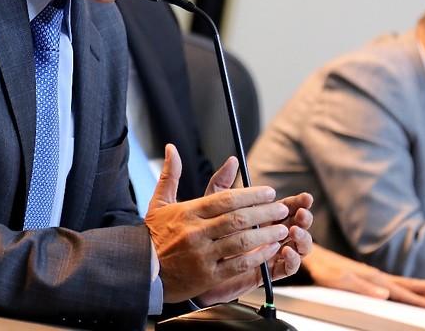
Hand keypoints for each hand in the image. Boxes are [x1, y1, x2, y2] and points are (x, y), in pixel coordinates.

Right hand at [145, 145, 296, 302]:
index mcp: (188, 213)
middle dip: (265, 212)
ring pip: (241, 241)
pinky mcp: (208, 276)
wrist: (142, 272)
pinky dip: (258, 257)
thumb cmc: (154, 236)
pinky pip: (238, 265)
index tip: (269, 192)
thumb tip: (172, 148)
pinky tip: (270, 250)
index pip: (226, 199)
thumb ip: (171, 175)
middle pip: (238, 218)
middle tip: (282, 208)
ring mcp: (202, 255)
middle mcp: (196, 232)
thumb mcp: (159, 202)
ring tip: (282, 228)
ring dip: (266, 234)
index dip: (251, 194)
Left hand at [194, 155, 313, 304]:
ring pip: (298, 247)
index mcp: (263, 217)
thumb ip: (222, 185)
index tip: (305, 197)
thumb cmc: (204, 234)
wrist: (192, 266)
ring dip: (302, 238)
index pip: (287, 207)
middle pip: (297, 225)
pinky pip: (286, 269)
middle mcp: (270, 234)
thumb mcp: (211, 206)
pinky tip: (286, 251)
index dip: (297, 202)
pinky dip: (291, 260)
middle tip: (302, 212)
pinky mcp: (265, 272)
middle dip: (303, 218)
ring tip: (294, 230)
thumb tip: (232, 159)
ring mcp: (270, 254)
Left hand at [303, 245, 424, 308]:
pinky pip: (392, 284)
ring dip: (419, 289)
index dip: (420, 298)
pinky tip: (405, 292)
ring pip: (402, 283)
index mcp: (375, 279)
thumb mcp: (342, 281)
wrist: (314, 256)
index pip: (403, 291)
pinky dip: (404, 289)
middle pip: (408, 284)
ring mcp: (373, 276)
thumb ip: (364, 288)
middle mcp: (377, 276)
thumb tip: (385, 296)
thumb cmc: (325, 269)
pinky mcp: (367, 277)